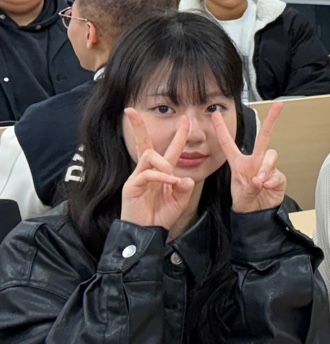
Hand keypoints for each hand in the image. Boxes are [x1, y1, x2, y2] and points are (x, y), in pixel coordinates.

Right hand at [120, 110, 196, 232]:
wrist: (148, 232)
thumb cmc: (161, 215)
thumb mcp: (180, 200)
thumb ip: (185, 188)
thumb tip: (184, 178)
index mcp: (162, 171)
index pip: (169, 148)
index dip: (178, 134)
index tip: (184, 118)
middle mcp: (148, 170)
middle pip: (144, 143)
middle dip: (138, 127)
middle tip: (131, 111)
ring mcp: (138, 177)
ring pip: (149, 155)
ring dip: (163, 163)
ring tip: (171, 178)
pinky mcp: (131, 186)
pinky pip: (147, 173)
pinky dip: (161, 176)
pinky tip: (170, 183)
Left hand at [214, 101, 286, 213]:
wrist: (257, 215)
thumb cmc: (244, 203)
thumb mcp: (240, 196)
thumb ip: (249, 188)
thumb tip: (260, 178)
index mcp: (239, 163)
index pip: (228, 143)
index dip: (221, 129)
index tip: (216, 114)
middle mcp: (255, 161)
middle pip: (264, 136)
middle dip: (272, 119)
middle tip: (278, 105)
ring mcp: (268, 167)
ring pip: (271, 155)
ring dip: (266, 167)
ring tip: (260, 181)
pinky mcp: (278, 176)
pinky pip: (277, 173)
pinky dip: (271, 181)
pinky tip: (266, 187)